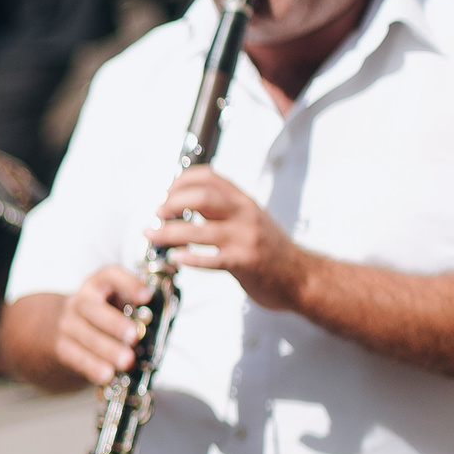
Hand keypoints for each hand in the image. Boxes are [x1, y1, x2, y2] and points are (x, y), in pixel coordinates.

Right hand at [53, 264, 152, 385]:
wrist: (61, 327)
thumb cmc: (103, 315)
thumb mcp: (116, 303)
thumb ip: (135, 309)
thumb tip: (162, 323)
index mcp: (98, 284)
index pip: (110, 275)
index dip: (128, 284)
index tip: (147, 296)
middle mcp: (80, 301)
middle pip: (92, 309)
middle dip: (114, 323)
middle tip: (134, 336)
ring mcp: (67, 324)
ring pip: (84, 336)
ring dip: (106, 349)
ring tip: (126, 362)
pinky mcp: (61, 347)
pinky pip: (75, 357)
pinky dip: (92, 367)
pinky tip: (107, 375)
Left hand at [147, 166, 310, 310]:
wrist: (301, 276)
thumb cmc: (269, 249)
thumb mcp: (248, 219)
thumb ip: (221, 209)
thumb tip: (182, 202)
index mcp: (243, 201)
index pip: (209, 176)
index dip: (180, 180)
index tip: (164, 191)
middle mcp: (245, 214)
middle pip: (202, 197)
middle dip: (171, 203)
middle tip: (156, 214)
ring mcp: (245, 238)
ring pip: (199, 230)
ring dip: (168, 232)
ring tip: (152, 235)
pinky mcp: (245, 262)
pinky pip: (210, 259)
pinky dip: (188, 258)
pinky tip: (174, 258)